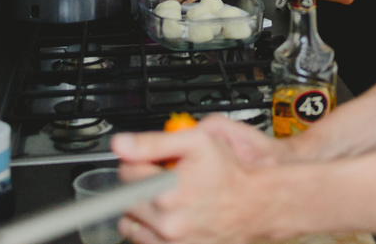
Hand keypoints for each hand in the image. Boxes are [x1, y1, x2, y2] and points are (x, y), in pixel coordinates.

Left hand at [112, 117, 285, 243]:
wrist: (254, 204)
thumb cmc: (230, 174)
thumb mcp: (198, 142)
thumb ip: (154, 142)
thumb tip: (121, 144)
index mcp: (168, 191)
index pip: (127, 172)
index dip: (140, 161)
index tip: (154, 161)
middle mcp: (167, 222)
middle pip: (125, 199)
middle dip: (140, 185)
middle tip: (164, 179)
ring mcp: (170, 242)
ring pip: (130, 223)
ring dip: (142, 209)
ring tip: (167, 199)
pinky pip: (143, 241)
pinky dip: (151, 228)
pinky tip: (170, 216)